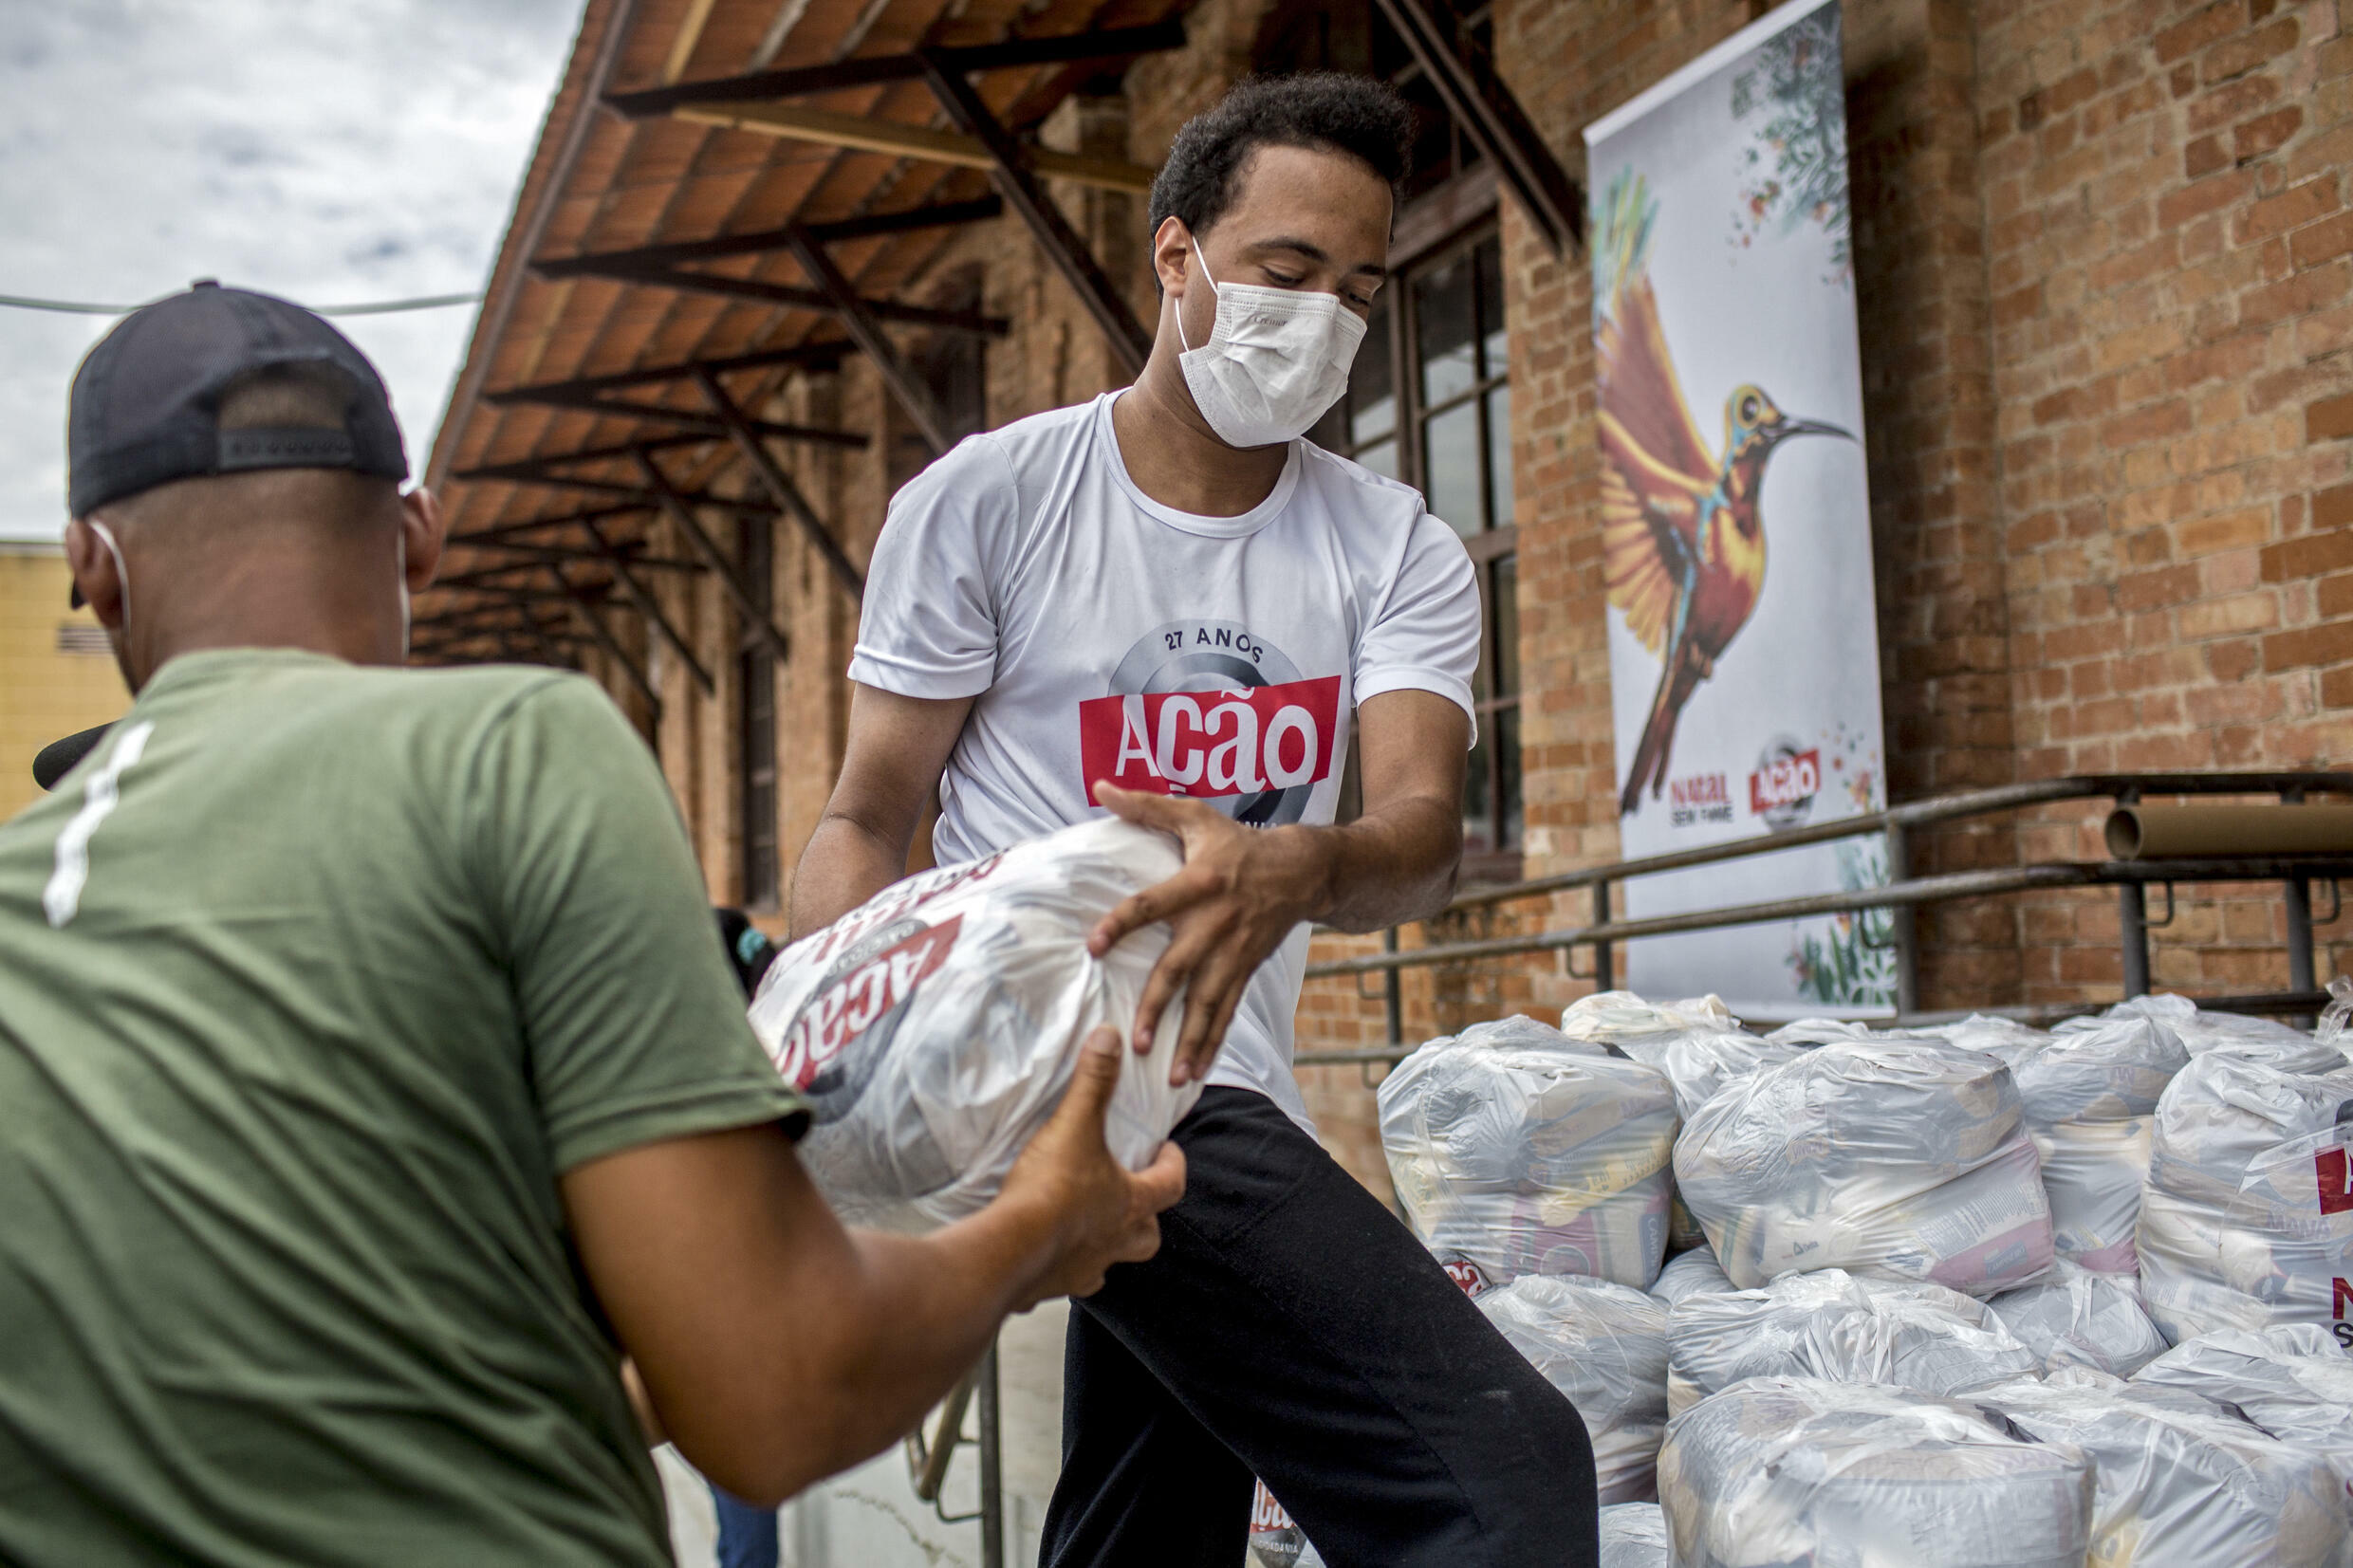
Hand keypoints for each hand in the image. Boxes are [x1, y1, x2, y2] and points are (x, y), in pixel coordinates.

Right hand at [1001, 1026, 1186, 1303]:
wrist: (1009, 1250)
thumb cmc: (1052, 1191)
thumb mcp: (1075, 1125)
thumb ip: (1094, 1081)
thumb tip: (1110, 1037)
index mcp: (1132, 1204)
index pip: (1172, 1185)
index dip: (1173, 1165)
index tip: (1166, 1150)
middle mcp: (1117, 1243)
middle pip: (1147, 1236)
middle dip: (1143, 1217)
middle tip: (1127, 1195)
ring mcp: (1086, 1270)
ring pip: (1108, 1261)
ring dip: (1102, 1243)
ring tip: (1083, 1222)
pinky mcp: (1054, 1286)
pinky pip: (1065, 1277)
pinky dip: (1059, 1263)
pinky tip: (1043, 1249)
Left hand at [1087, 783, 1332, 1085]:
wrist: (1302, 870)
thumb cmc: (1237, 843)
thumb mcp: (1195, 816)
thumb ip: (1146, 805)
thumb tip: (1099, 787)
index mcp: (1198, 883)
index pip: (1152, 904)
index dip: (1122, 923)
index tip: (1094, 945)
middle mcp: (1216, 922)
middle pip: (1181, 968)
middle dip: (1159, 1005)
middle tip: (1136, 1038)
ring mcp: (1233, 952)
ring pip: (1209, 1001)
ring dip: (1189, 1038)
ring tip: (1168, 1073)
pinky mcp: (1245, 970)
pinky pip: (1227, 1011)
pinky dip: (1212, 1042)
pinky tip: (1193, 1070)